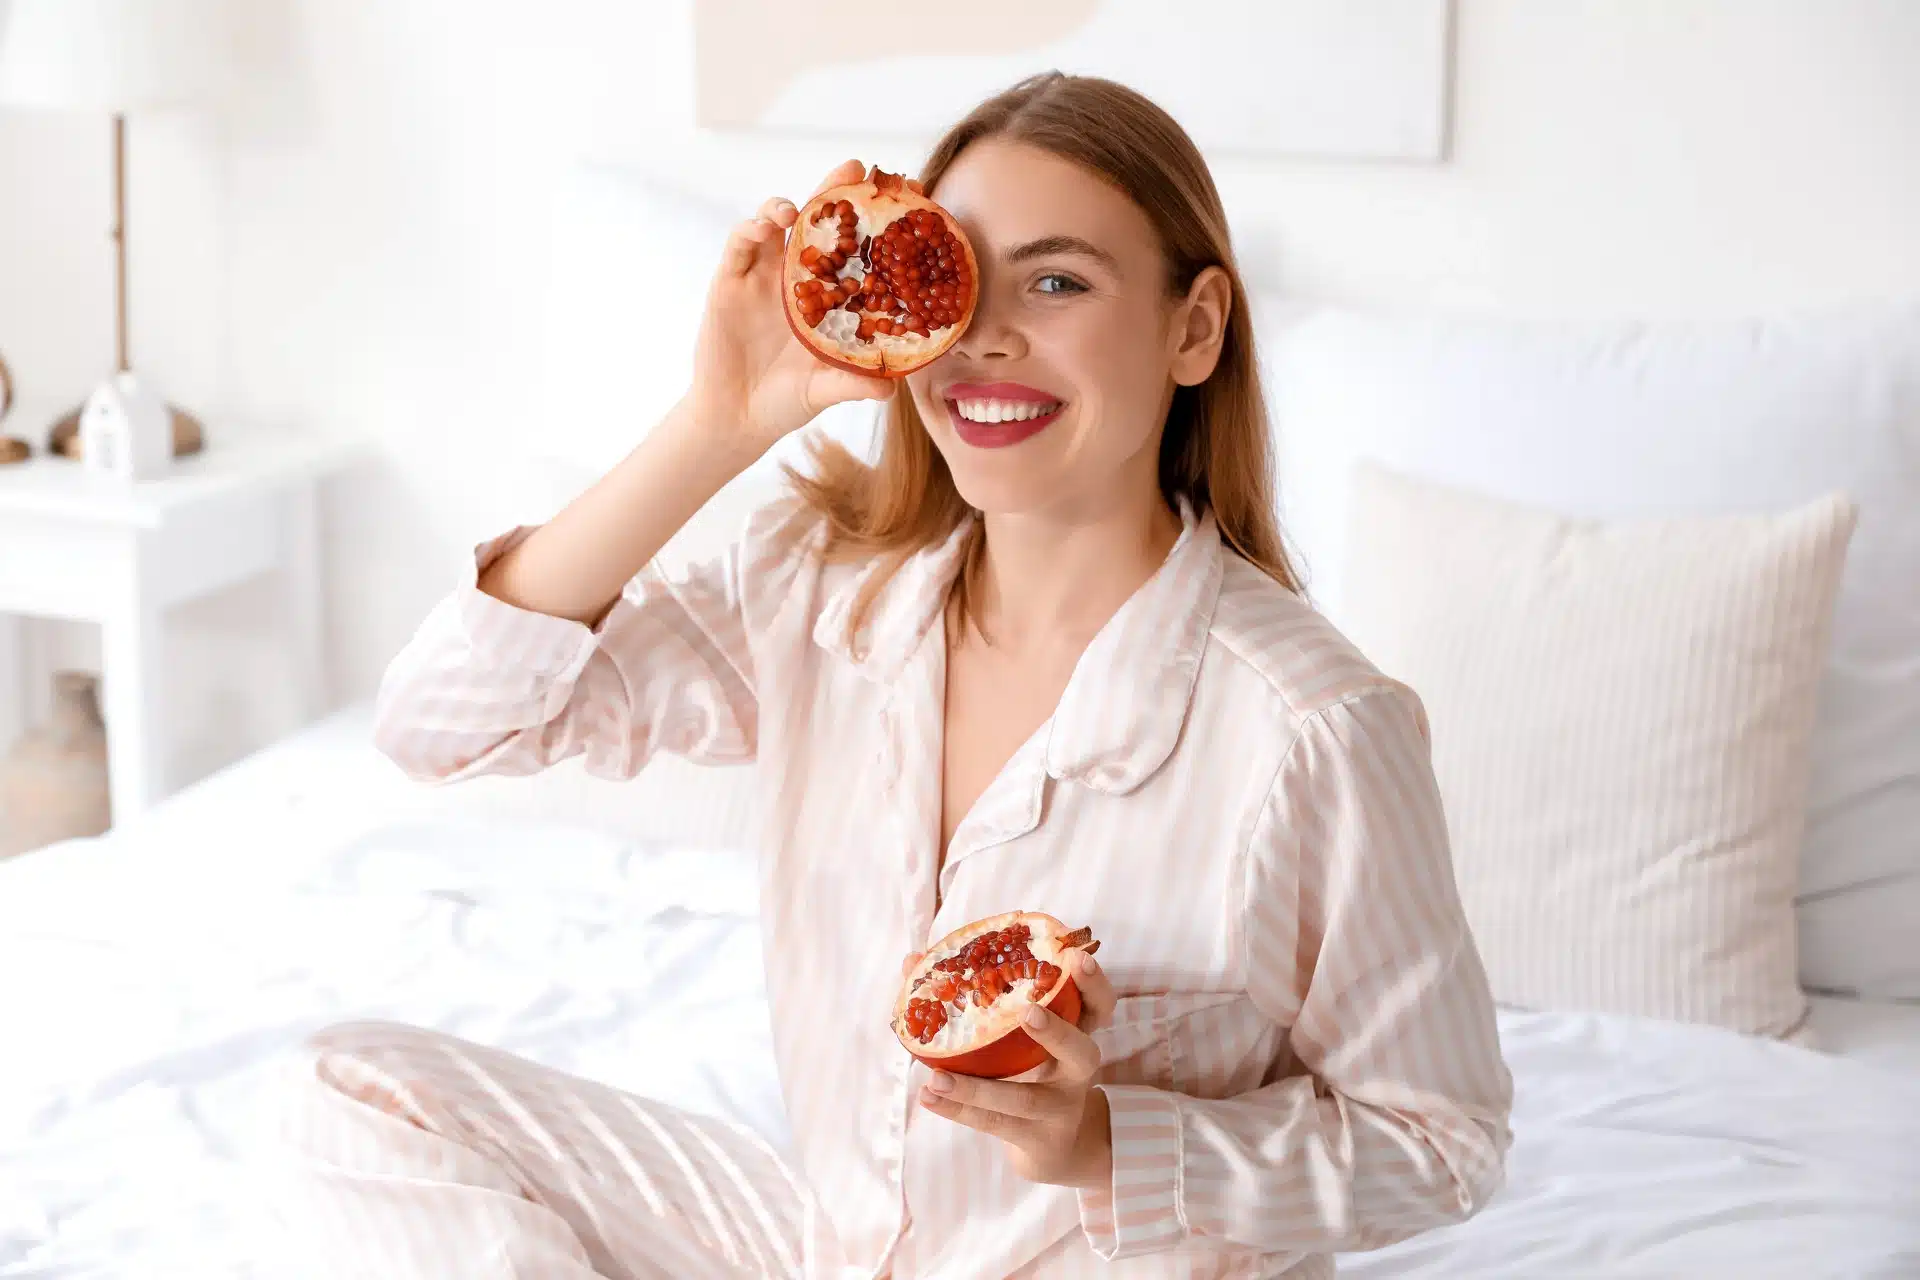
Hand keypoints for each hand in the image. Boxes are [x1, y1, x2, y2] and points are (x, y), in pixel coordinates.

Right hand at [688, 159, 894, 460]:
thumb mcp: (825, 391)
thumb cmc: (787, 400)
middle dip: (834, 191)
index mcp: (829, 294)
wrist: (737, 417)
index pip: (856, 246)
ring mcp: (763, 274)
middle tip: (855, 169)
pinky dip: (750, 229)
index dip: (876, 221)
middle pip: (817, 221)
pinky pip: (739, 244)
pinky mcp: (730, 280)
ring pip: (774, 222)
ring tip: (796, 208)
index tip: (904, 197)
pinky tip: (765, 227)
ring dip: (784, 205)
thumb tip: (891, 390)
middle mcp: (799, 275)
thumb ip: (854, 385)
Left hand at [916, 949, 1118, 1190]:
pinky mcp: (1036, 1140)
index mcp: (1077, 1034)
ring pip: (1024, 1100)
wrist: (1054, 1147)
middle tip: (1029, 1013)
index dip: (1092, 982)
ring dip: (977, 1089)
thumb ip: (976, 996)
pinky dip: (959, 1111)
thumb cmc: (1030, 1072)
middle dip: (1058, 1032)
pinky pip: (996, 1125)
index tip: (1074, 958)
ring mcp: (1059, 1109)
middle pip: (1082, 1052)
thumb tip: (913, 960)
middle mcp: (1076, 1072)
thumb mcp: (1021, 1036)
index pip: (1098, 1005)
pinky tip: (929, 1096)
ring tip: (937, 1077)